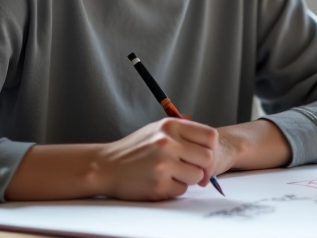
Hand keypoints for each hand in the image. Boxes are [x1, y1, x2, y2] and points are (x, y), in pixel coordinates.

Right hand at [94, 117, 217, 199]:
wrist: (105, 166)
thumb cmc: (133, 149)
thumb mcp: (156, 130)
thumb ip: (182, 132)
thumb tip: (210, 144)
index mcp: (170, 126)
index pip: (210, 136)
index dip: (211, 148)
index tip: (204, 156)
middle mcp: (167, 142)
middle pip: (207, 158)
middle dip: (203, 167)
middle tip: (192, 171)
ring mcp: (163, 163)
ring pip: (197, 176)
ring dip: (188, 179)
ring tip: (171, 174)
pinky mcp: (159, 184)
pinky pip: (182, 190)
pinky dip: (175, 188)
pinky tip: (161, 181)